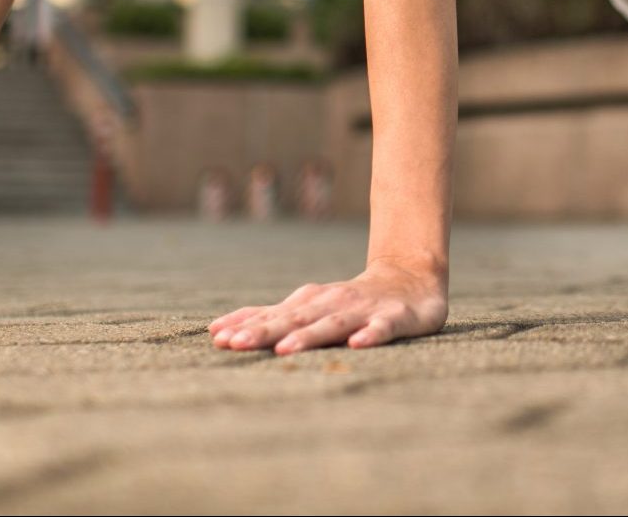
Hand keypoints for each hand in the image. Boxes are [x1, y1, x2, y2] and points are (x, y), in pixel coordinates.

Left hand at [208, 259, 447, 354]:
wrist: (411, 277)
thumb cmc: (351, 300)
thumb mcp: (308, 307)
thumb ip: (268, 319)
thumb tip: (217, 331)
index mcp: (310, 303)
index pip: (273, 314)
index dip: (246, 324)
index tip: (218, 337)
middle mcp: (332, 303)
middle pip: (296, 319)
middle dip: (266, 331)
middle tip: (238, 343)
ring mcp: (363, 310)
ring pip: (333, 324)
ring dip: (309, 336)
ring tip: (286, 349)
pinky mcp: (394, 318)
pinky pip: (382, 328)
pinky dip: (370, 335)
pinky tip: (358, 344)